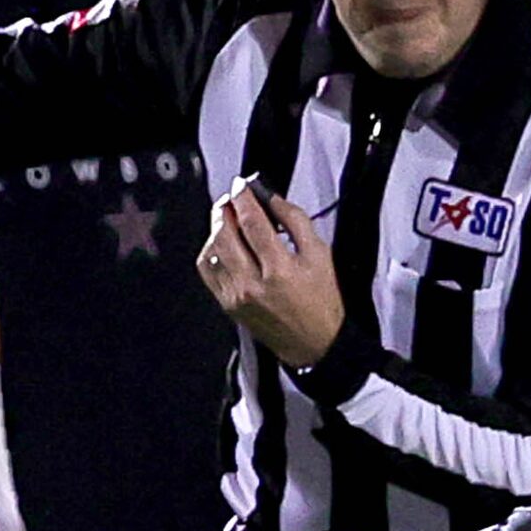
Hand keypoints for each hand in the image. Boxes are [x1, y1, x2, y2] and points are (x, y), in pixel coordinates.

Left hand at [200, 180, 344, 368]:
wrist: (316, 345)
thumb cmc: (322, 303)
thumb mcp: (321, 256)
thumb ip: (296, 221)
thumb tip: (272, 199)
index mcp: (280, 270)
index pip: (252, 222)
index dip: (244, 198)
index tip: (242, 186)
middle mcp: (253, 284)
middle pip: (224, 233)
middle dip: (225, 208)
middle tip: (232, 198)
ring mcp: (237, 296)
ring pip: (212, 249)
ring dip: (216, 226)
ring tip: (227, 218)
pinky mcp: (228, 305)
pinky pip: (207, 270)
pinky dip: (210, 250)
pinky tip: (222, 243)